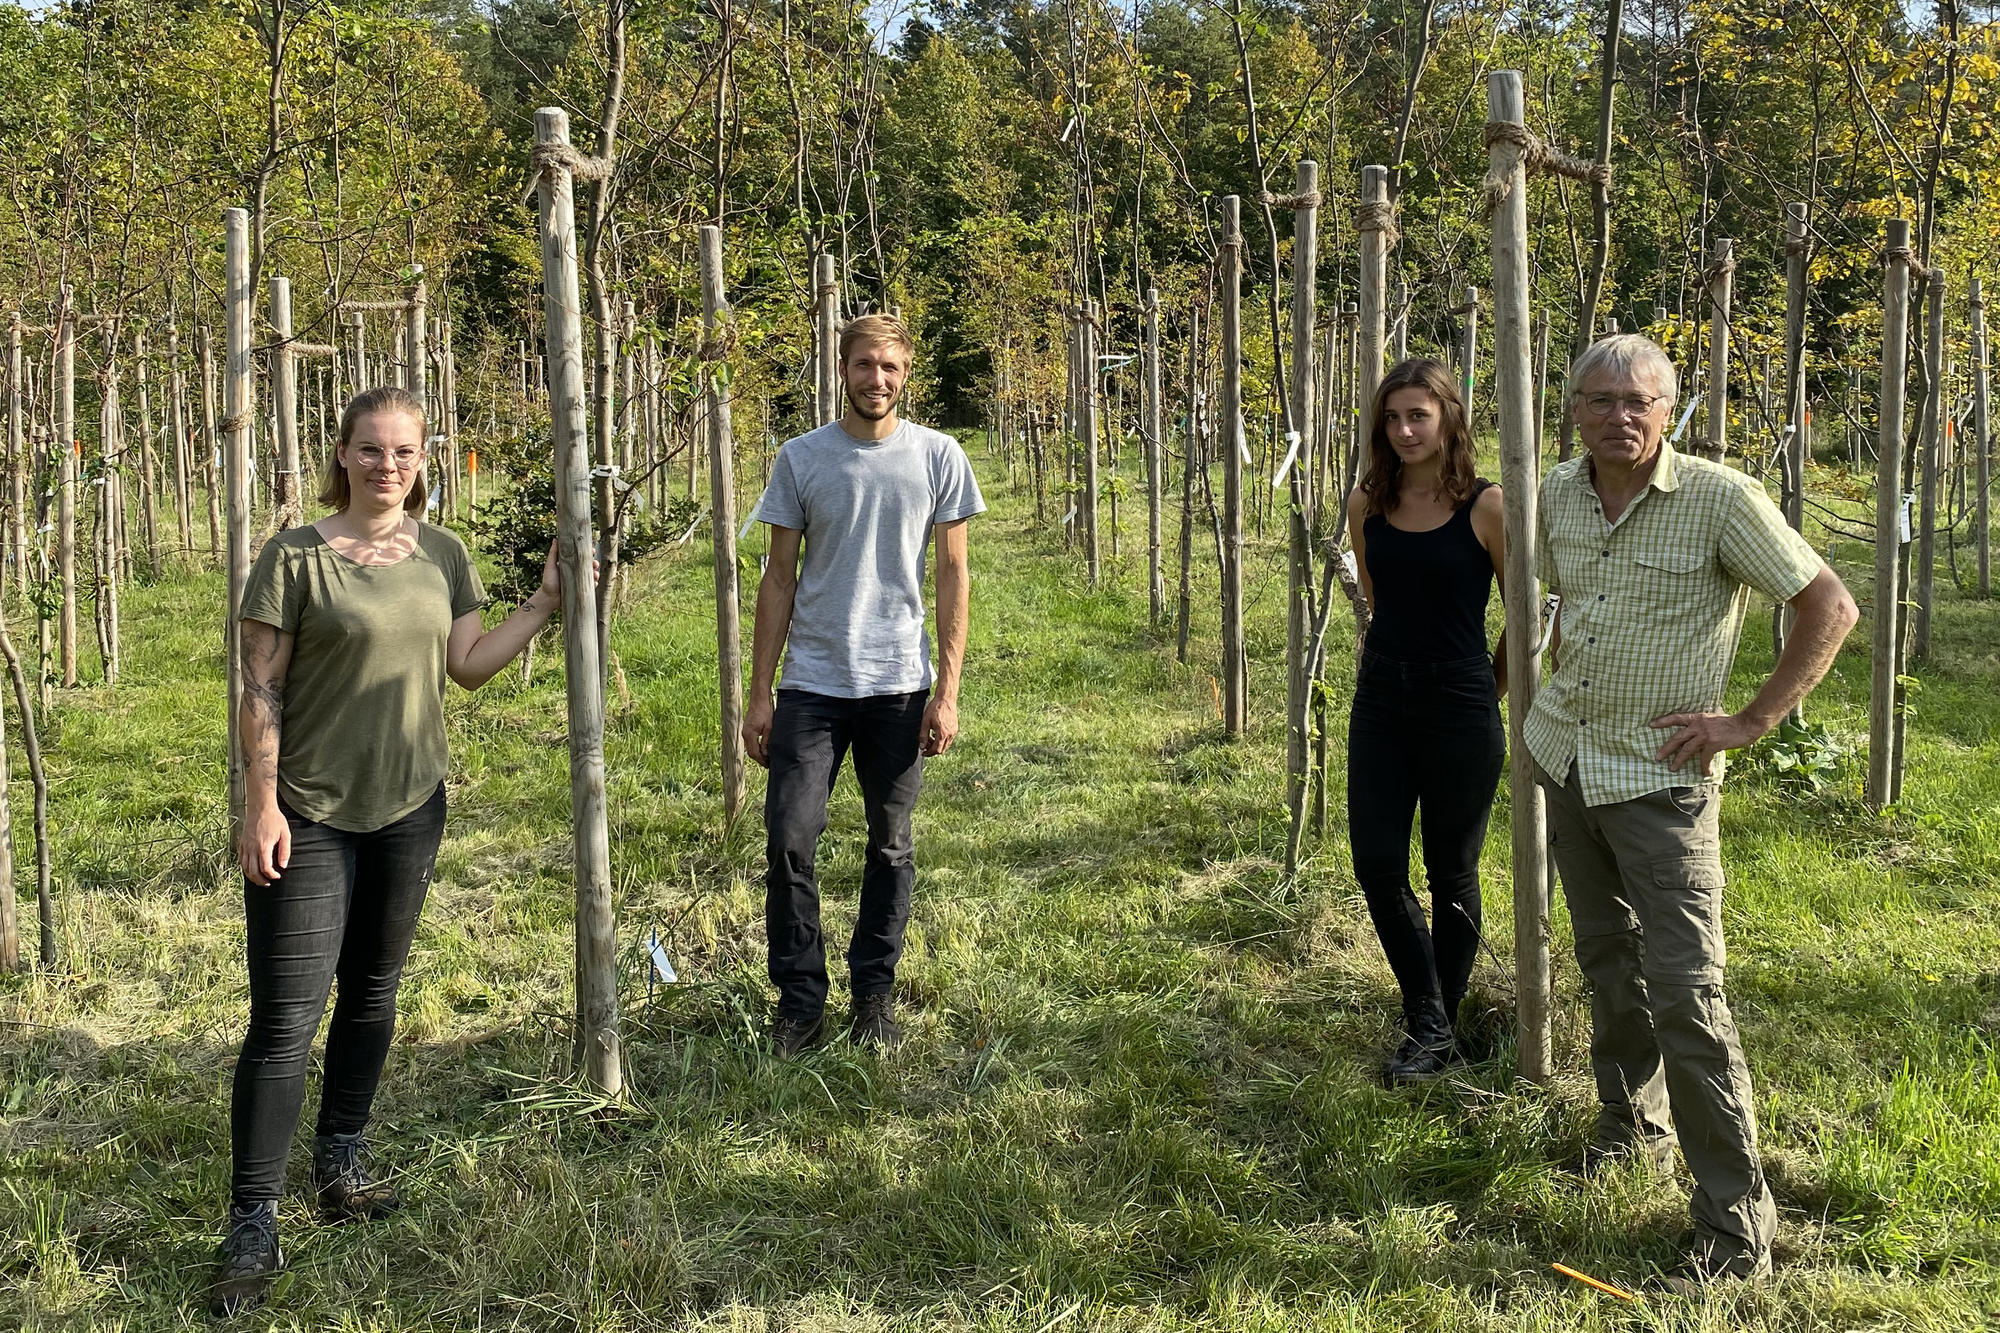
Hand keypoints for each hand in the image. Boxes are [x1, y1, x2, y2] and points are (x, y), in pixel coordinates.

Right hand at [240, 803, 290, 885]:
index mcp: (263, 846)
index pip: (265, 868)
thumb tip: (283, 866)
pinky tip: (252, 870)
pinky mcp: (241, 844)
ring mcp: (245, 846)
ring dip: (252, 877)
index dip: (271, 875)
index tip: (277, 876)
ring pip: (245, 868)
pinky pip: (241, 860)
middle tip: (268, 883)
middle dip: (260, 880)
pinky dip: (245, 869)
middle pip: (253, 871)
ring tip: (261, 880)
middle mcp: (252, 848)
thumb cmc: (275, 820)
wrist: (260, 808)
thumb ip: (285, 851)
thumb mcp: (285, 834)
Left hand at [537, 540, 598, 608]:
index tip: (592, 550)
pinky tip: (595, 583)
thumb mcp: (550, 565)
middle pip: (589, 565)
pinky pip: (591, 586)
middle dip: (594, 563)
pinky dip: (594, 584)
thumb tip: (555, 539)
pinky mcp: (581, 590)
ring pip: (592, 575)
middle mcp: (576, 572)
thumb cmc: (548, 580)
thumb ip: (553, 553)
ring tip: (595, 574)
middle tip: (595, 563)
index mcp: (570, 564)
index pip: (581, 557)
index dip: (588, 553)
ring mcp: (579, 581)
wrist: (549, 597)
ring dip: (596, 573)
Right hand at [742, 693, 773, 767]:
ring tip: (768, 758)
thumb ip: (766, 742)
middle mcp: (745, 734)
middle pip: (751, 752)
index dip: (762, 760)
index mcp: (749, 734)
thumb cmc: (765, 711)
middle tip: (769, 764)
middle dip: (760, 759)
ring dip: (758, 753)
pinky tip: (764, 748)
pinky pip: (751, 742)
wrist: (760, 698)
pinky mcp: (747, 729)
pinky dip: (756, 747)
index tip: (769, 765)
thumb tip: (766, 754)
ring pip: (750, 747)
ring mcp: (745, 731)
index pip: (754, 753)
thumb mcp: (769, 728)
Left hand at [921, 694, 958, 756]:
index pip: (936, 750)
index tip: (923, 752)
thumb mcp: (925, 722)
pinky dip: (942, 740)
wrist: (946, 699)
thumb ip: (923, 736)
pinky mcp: (955, 728)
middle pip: (942, 749)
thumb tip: (922, 747)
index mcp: (942, 734)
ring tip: (930, 738)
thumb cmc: (935, 709)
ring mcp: (954, 732)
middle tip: (925, 745)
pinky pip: (949, 739)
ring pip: (946, 745)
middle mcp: (950, 734)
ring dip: (938, 745)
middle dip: (933, 750)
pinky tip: (936, 733)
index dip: (929, 753)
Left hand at [1649, 710, 1765, 777]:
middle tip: (1657, 757)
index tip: (1651, 724)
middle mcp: (1698, 725)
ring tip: (1672, 768)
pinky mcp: (1713, 743)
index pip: (1676, 718)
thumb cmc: (1732, 722)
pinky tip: (1705, 773)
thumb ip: (1704, 723)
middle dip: (1666, 748)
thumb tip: (1698, 727)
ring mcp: (1705, 734)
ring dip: (1678, 760)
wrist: (1747, 723)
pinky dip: (1704, 766)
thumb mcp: (1714, 718)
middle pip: (1677, 738)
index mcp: (1697, 718)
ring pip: (1686, 749)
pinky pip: (1704, 758)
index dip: (1663, 721)